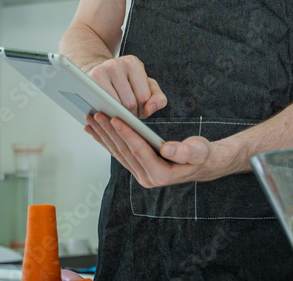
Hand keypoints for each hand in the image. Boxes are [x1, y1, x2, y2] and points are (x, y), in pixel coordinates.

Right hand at [82, 54, 166, 117]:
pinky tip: (108, 108)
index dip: (142, 109)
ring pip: (115, 105)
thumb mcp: (147, 87)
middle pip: (129, 103)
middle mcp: (116, 64)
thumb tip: (149, 109)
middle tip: (127, 111)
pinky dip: (106, 111)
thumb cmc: (127, 82)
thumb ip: (158, 99)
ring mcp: (101, 71)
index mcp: (133, 63)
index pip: (143, 97)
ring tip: (118, 109)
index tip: (138, 108)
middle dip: (130, 113)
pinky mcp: (89, 81)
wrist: (100, 72)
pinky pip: (102, 105)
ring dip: (118, 114)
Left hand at [83, 113, 237, 186]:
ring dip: (103, 135)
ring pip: (117, 152)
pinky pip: (118, 153)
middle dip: (109, 132)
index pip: (139, 151)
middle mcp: (147, 178)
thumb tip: (166, 149)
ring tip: (91, 120)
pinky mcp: (137, 168)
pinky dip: (106, 140)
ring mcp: (140, 174)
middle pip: (123, 151)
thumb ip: (185, 151)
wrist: (201, 164)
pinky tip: (96, 130)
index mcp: (160, 174)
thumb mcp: (199, 151)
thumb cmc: (201, 155)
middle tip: (97, 115)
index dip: (127, 133)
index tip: (115, 118)